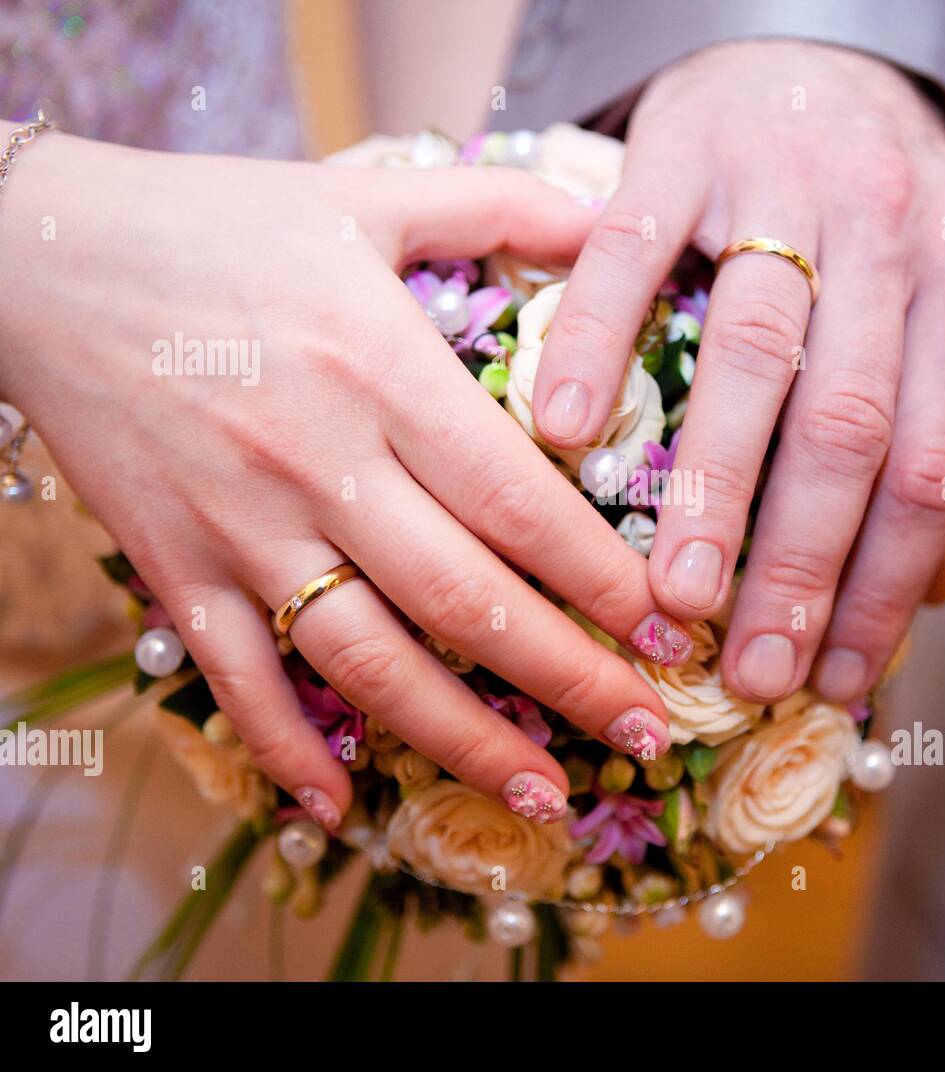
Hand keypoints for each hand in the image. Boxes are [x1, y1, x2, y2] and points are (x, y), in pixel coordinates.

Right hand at [0, 132, 687, 825]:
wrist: (34, 256)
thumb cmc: (214, 222)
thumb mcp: (364, 197)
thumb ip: (497, 205)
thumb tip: (608, 215)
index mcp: (380, 371)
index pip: (520, 501)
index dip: (605, 579)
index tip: (672, 632)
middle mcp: (318, 462)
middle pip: (466, 599)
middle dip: (569, 679)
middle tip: (647, 733)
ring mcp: (240, 528)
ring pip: (365, 661)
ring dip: (459, 740)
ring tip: (540, 796)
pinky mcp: (174, 567)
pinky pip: (236, 679)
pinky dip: (286, 750)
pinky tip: (343, 810)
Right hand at [527, 41, 944, 702]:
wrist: (807, 56)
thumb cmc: (872, 213)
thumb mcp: (940, 307)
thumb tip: (942, 587)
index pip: (937, 464)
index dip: (886, 583)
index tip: (835, 677)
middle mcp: (892, 230)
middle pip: (849, 424)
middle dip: (801, 563)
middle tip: (753, 666)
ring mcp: (785, 182)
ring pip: (755, 354)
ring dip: (712, 487)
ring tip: (671, 593)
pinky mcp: (683, 147)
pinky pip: (633, 250)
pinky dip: (597, 342)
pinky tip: (566, 435)